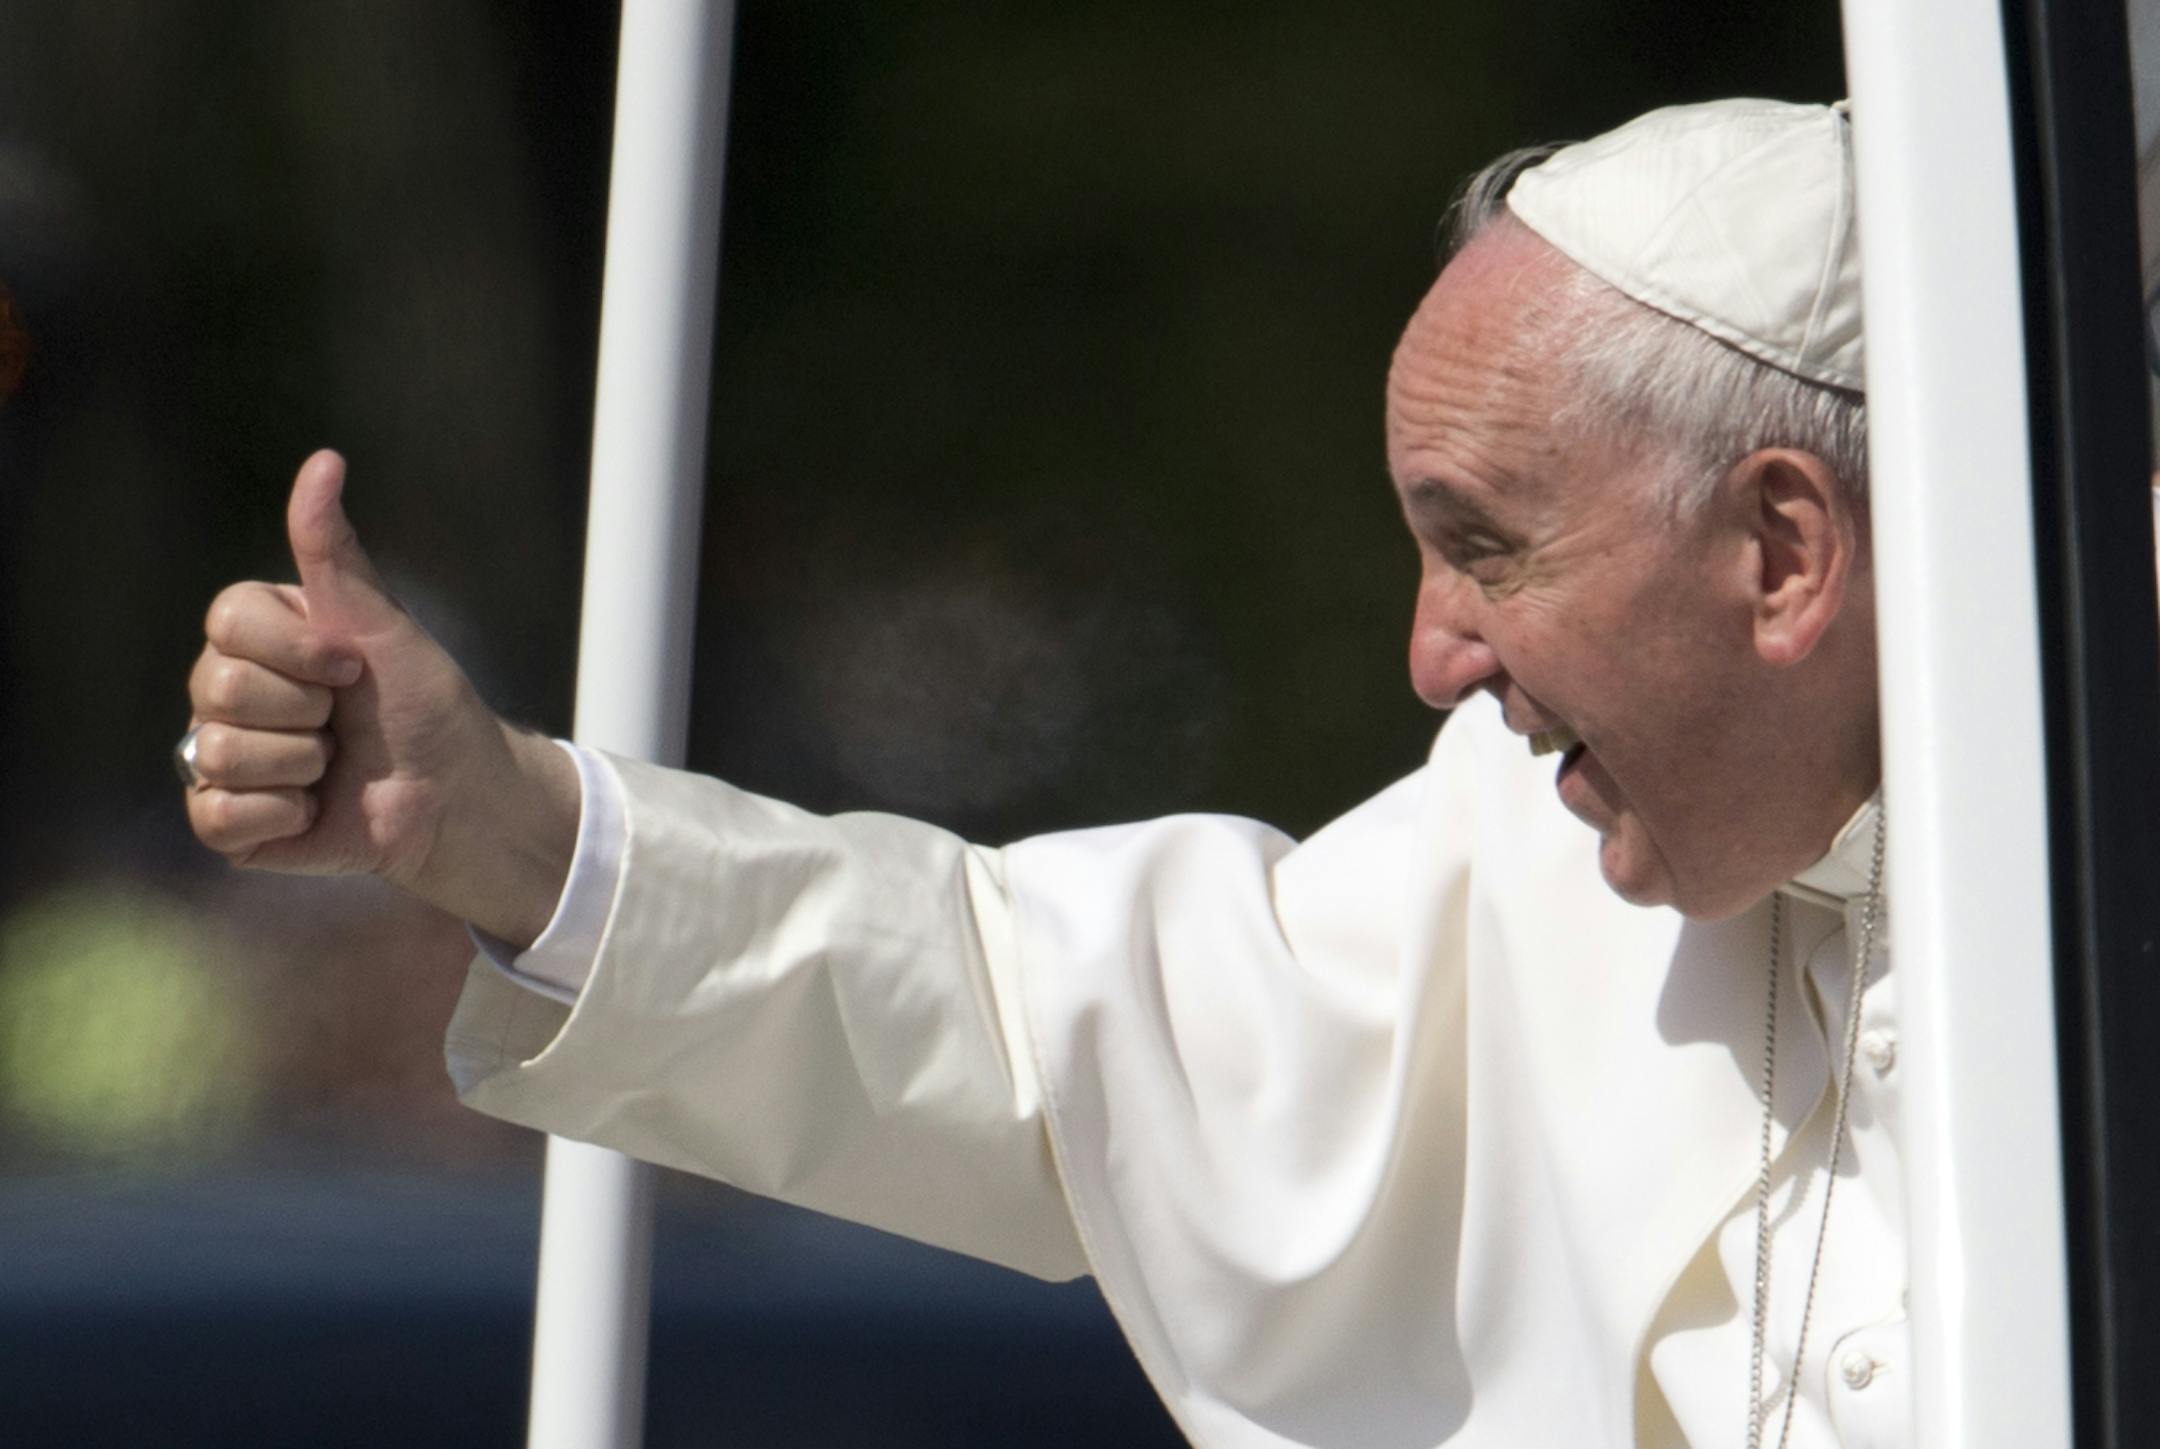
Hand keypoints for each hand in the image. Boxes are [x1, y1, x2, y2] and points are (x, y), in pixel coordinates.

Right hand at [184, 450, 578, 946]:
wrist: (456, 794)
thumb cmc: (425, 704)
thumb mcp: (382, 623)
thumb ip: (334, 551)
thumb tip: (324, 460)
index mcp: (257, 637)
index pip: (227, 621)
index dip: (299, 649)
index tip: (352, 665)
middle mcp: (228, 692)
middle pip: (217, 686)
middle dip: (306, 707)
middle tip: (344, 719)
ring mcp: (223, 757)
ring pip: (220, 751)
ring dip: (301, 763)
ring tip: (334, 765)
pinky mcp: (231, 822)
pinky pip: (218, 815)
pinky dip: (280, 815)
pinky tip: (312, 809)